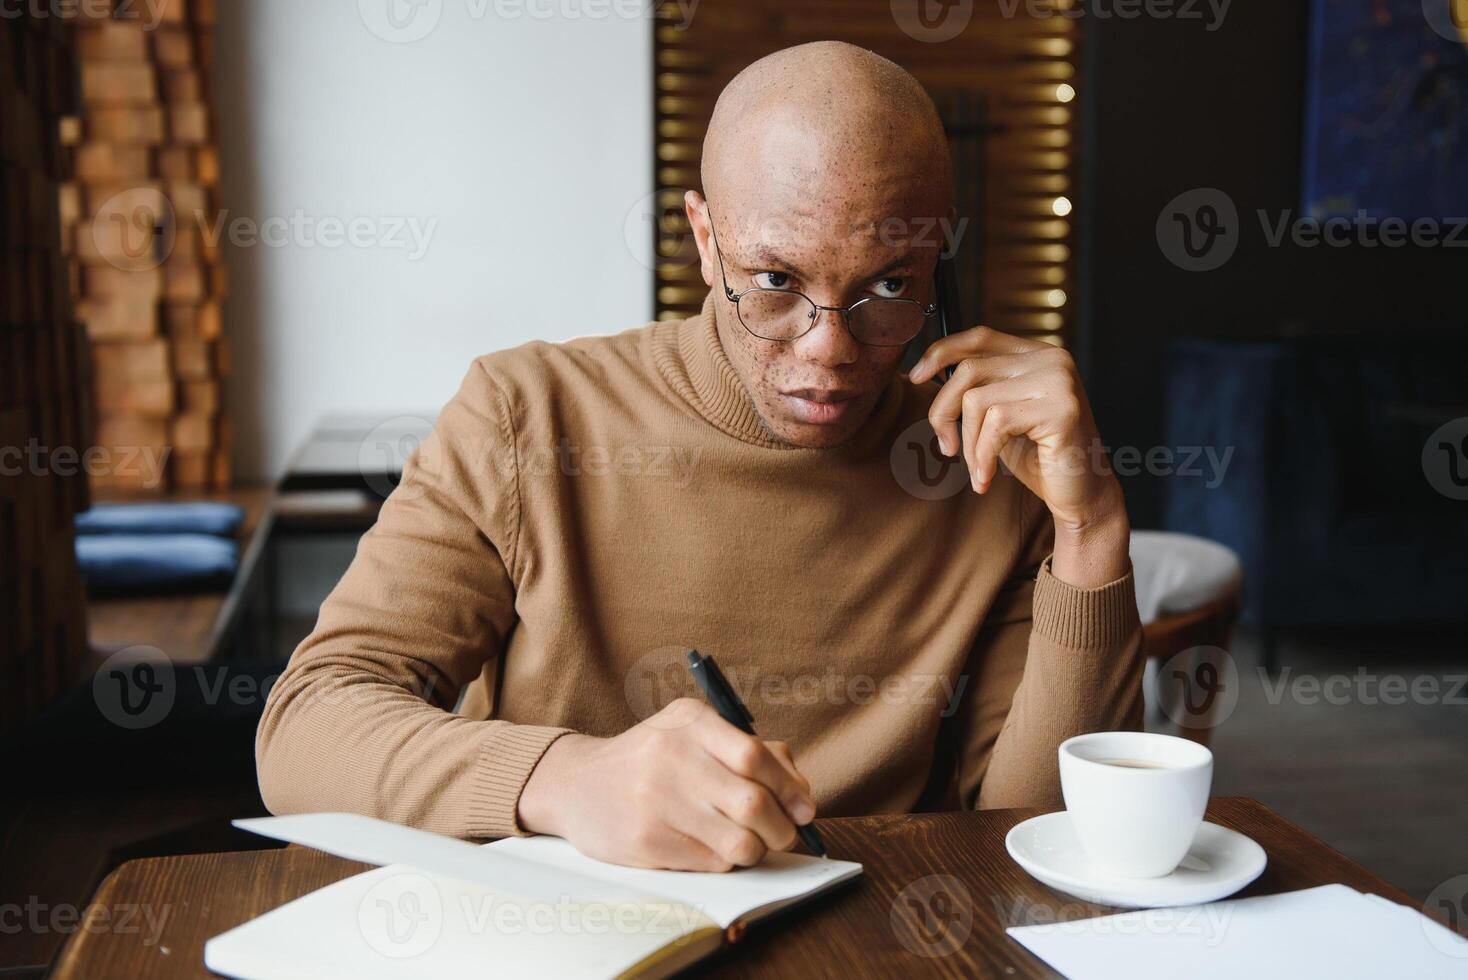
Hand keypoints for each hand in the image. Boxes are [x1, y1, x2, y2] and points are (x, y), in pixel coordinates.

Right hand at [517, 699, 815, 871]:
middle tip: (786, 834)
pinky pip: (711, 863)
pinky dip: (726, 862)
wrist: (577, 784)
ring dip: (758, 850)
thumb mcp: (692, 733)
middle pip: (753, 803)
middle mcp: (672, 757)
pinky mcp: (646, 842)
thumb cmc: (651, 759)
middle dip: (782, 827)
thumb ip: (748, 750)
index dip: (790, 787)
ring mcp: (656, 802)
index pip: (755, 755)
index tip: (805, 808)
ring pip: (738, 842)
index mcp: (690, 722)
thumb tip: (801, 791)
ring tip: (752, 844)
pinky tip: (715, 848)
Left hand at [908, 326, 1129, 585]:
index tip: (915, 376)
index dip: (941, 352)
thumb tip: (927, 372)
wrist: (1082, 496)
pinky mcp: (1061, 408)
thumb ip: (979, 388)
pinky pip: (996, 425)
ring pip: (978, 400)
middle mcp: (1051, 359)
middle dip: (944, 411)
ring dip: (969, 445)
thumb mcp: (1001, 416)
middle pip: (969, 370)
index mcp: (1036, 354)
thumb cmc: (1039, 457)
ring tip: (978, 471)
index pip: (979, 337)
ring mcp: (1059, 381)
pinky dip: (983, 457)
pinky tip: (986, 479)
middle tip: (946, 447)